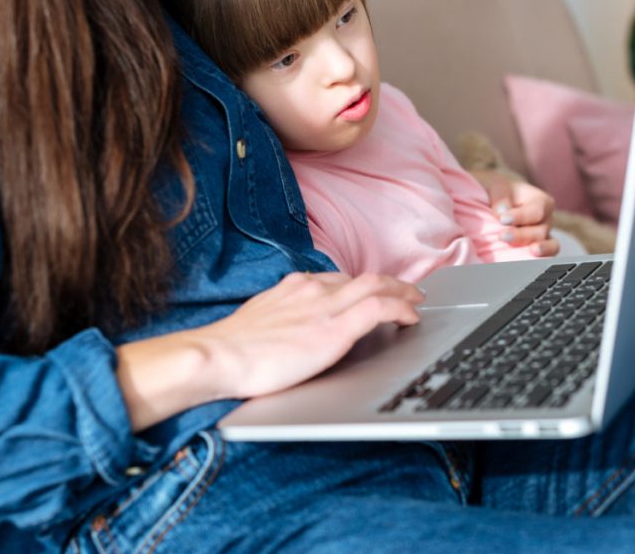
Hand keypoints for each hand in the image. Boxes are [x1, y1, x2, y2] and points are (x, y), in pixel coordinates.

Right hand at [198, 272, 423, 399]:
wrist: (217, 356)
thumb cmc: (230, 351)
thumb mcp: (259, 323)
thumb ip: (282, 319)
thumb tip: (291, 332)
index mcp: (292, 287)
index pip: (336, 279)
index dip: (360, 284)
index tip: (371, 290)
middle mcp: (311, 288)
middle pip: (361, 278)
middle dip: (389, 283)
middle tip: (407, 291)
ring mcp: (325, 306)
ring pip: (377, 286)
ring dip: (402, 292)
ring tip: (417, 302)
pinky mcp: (335, 329)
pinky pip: (379, 308)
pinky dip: (400, 308)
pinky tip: (411, 318)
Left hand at [468, 168, 558, 256]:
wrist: (500, 204)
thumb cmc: (502, 194)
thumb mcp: (499, 188)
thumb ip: (501, 198)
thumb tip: (502, 212)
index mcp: (541, 201)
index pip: (536, 211)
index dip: (520, 216)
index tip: (503, 219)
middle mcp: (547, 220)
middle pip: (540, 231)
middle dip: (521, 235)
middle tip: (502, 237)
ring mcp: (545, 236)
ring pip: (550, 245)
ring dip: (536, 249)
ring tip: (528, 252)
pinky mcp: (541, 250)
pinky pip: (549, 257)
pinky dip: (543, 259)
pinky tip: (531, 260)